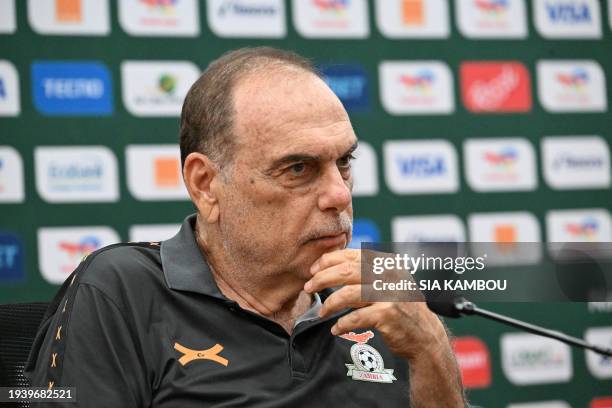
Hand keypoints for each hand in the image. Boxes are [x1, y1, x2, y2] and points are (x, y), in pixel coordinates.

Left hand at [305, 248, 465, 405]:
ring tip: (322, 312)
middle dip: (323, 278)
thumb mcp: (390, 281)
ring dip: (330, 303)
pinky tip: (337, 329)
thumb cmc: (401, 307)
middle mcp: (390, 275)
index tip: (313, 270)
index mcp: (388, 263)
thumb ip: (368, 271)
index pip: (353, 255)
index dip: (329, 261)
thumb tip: (331, 265)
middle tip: (309, 287)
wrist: (425, 335)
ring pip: (348, 294)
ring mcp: (390, 295)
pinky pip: (356, 318)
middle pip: (347, 271)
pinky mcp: (388, 315)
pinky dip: (342, 324)